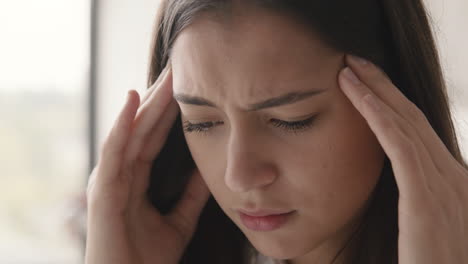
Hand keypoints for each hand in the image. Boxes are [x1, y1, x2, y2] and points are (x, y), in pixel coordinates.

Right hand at [84, 66, 210, 263]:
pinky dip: (122, 124)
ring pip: (130, 131)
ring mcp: (109, 178)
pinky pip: (114, 150)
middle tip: (178, 68)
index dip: (170, 111)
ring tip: (164, 75)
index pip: (155, 136)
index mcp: (135, 178)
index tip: (186, 87)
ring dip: (146, 102)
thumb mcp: (179, 221)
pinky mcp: (102, 189)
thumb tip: (209, 170)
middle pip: (143, 127)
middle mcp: (120, 172)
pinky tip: (132, 99)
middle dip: (160, 98)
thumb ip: (191, 195)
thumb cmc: (147, 260)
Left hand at [338, 54, 467, 263]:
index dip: (390, 101)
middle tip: (356, 61)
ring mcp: (443, 184)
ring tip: (349, 69)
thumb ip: (414, 198)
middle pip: (412, 117)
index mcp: (450, 180)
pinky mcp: (426, 199)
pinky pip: (400, 146)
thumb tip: (393, 180)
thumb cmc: (430, 261)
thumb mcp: (424, 223)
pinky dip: (379, 116)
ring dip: (374, 92)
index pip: (416, 130)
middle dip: (382, 85)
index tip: (365, 81)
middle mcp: (452, 175)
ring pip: (404, 124)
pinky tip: (359, 96)